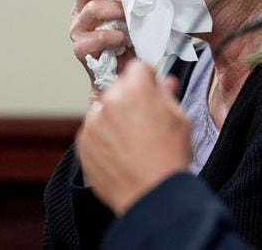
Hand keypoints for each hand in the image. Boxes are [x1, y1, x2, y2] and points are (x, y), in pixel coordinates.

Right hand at [69, 0, 133, 96]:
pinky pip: (95, 38)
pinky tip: (124, 40)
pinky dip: (113, 36)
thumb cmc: (127, 43)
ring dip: (116, 11)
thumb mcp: (129, 18)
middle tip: (134, 0)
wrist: (121, 75)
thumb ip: (130, 1)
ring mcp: (78, 33)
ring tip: (131, 20)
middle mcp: (79, 16)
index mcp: (87, 4)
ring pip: (92, 10)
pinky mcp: (81, 50)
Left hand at [76, 60, 191, 215]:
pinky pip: (93, 131)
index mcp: (136, 89)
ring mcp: (92, 123)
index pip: (137, 67)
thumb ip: (167, 96)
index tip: (151, 88)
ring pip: (103, 109)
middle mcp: (109, 101)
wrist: (152, 194)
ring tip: (131, 140)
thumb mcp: (180, 119)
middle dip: (129, 97)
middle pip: (118, 87)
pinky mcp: (82, 144)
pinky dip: (103, 137)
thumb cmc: (169, 157)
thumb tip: (165, 83)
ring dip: (114, 117)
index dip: (147, 78)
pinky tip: (120, 152)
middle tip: (144, 118)